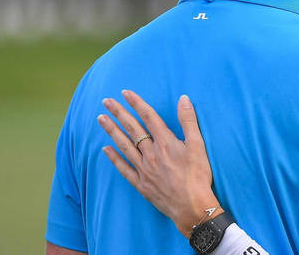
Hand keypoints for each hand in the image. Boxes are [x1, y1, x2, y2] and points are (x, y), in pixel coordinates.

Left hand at [97, 90, 220, 237]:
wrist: (192, 206)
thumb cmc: (198, 175)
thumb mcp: (198, 145)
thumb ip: (189, 121)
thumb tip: (183, 99)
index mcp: (166, 142)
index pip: (148, 117)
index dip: (137, 103)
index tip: (125, 93)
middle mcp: (151, 153)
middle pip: (132, 128)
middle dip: (119, 113)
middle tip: (106, 101)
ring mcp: (143, 168)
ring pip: (124, 145)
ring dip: (112, 131)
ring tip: (101, 119)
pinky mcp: (141, 183)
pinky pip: (123, 168)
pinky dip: (114, 158)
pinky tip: (105, 149)